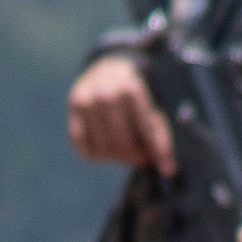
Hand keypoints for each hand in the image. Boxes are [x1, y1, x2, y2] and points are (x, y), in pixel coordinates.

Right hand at [68, 56, 172, 172]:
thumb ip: (161, 138)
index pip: (144, 128)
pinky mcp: (72, 111)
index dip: (153, 148)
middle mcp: (104, 92)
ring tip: (128, 152)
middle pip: (121, 143)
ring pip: (102, 148)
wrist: (109, 70)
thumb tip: (169, 171)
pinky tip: (109, 151)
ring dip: (117, 157)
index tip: (160, 161)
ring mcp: (84, 101)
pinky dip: (98, 155)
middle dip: (134, 156)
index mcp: (130, 87)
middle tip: (142, 157)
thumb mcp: (154, 108)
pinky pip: (84, 147)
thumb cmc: (138, 96)